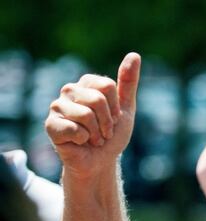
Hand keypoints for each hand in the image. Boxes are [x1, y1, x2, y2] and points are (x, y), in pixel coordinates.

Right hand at [46, 53, 139, 178]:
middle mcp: (69, 91)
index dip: (116, 108)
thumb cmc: (111, 135)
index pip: (107, 86)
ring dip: (97, 133)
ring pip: (86, 115)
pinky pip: (74, 129)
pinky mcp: (50, 125)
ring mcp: (57, 107)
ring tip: (93, 138)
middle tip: (104, 132)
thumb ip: (128, 83)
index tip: (114, 119)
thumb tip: (134, 55)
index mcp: (87, 83)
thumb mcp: (126, 109)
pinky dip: (84, 140)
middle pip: (97, 99)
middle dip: (107, 122)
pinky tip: (79, 142)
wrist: (100, 161)